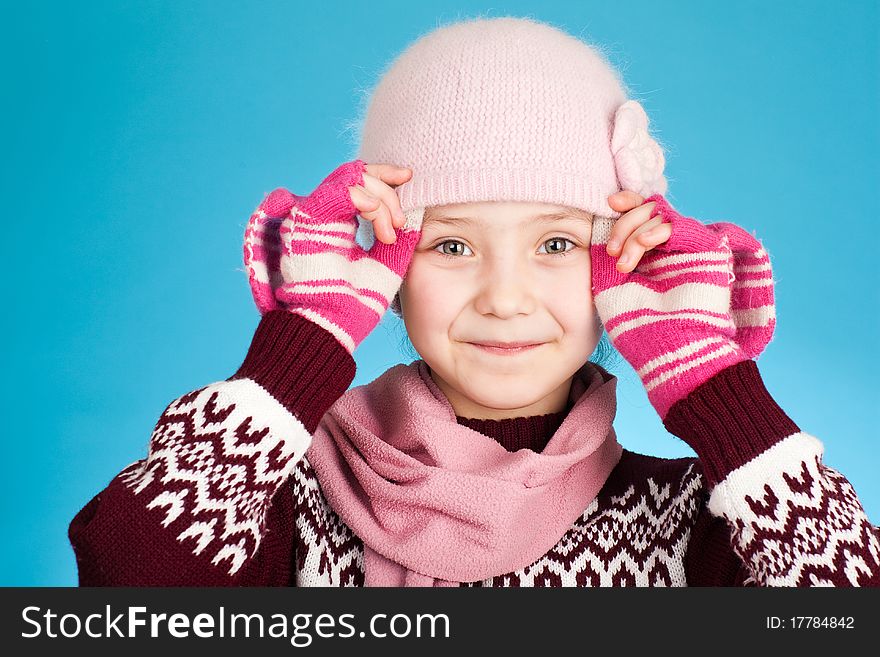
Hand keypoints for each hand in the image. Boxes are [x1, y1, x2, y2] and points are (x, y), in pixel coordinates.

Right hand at [243, 160, 421, 354]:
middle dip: (387, 188)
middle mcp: (323, 216)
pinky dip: (363, 198)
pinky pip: (337, 191)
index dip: (385, 177)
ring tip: (390, 230)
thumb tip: (417, 211)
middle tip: (401, 221)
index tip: (409, 178)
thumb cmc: (354, 305)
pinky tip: (377, 217)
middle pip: (356, 175)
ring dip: (379, 199)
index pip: (361, 185)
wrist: (333, 328)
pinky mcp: (306, 220)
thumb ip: (398, 238)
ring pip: (350, 178)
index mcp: (339, 224)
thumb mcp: (386, 265)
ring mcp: (313, 216)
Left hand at [590, 193, 775, 418]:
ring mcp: (689, 249)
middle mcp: (670, 248)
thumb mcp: (613, 287)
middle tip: (612, 250)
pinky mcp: (707, 253)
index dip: (626, 203)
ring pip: (661, 215)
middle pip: (648, 210)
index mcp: (650, 254)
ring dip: (635, 231)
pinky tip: (642, 243)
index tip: (607, 205)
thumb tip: (599, 228)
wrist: (670, 355)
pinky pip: (681, 226)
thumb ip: (612, 257)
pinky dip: (658, 229)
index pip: (640, 214)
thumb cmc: (639, 329)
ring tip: (624, 260)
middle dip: (624, 223)